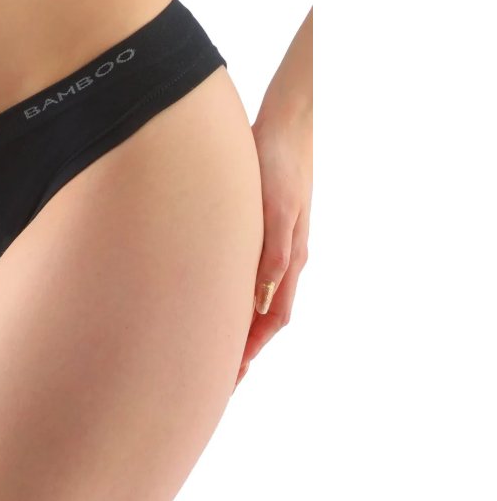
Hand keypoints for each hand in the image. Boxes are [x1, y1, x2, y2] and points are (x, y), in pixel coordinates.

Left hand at [235, 109, 311, 390]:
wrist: (287, 124)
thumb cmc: (281, 161)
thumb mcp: (278, 204)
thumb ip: (274, 247)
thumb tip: (266, 289)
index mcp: (290, 257)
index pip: (273, 316)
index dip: (252, 346)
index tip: (231, 373)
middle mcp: (283, 258)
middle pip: (263, 315)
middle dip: (242, 347)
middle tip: (218, 377)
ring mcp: (273, 245)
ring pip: (254, 298)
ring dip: (237, 326)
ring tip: (211, 350)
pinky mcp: (260, 231)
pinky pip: (246, 276)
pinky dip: (233, 298)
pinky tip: (212, 303)